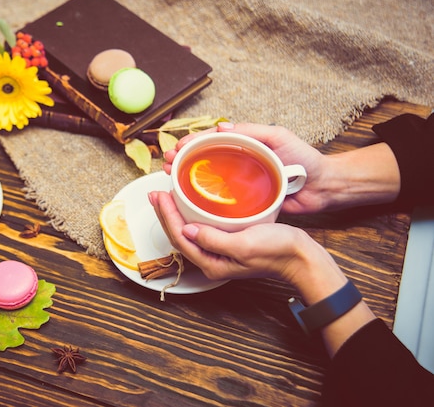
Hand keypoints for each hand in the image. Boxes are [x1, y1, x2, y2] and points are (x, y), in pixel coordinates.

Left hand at [147, 190, 340, 294]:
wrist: (302, 258)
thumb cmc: (277, 251)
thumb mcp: (243, 245)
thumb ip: (213, 240)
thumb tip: (187, 230)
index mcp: (212, 264)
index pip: (180, 238)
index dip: (167, 216)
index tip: (160, 196)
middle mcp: (212, 260)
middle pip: (180, 236)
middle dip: (165, 215)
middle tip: (155, 193)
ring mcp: (220, 253)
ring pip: (189, 232)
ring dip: (175, 215)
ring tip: (166, 197)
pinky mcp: (229, 243)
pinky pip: (202, 229)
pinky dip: (191, 215)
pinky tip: (190, 204)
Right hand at [162, 122, 328, 213]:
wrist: (323, 187)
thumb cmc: (304, 159)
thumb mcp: (278, 137)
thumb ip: (252, 131)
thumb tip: (221, 127)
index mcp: (243, 145)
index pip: (210, 141)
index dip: (190, 143)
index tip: (176, 148)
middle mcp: (238, 163)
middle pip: (203, 159)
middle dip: (182, 160)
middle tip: (167, 163)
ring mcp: (240, 183)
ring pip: (208, 180)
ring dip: (187, 178)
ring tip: (170, 178)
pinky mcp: (245, 202)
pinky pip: (221, 200)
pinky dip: (203, 200)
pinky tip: (190, 201)